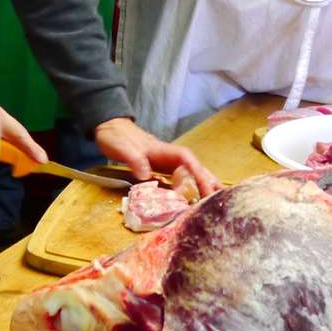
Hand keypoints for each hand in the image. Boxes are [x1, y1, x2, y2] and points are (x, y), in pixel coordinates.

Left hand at [94, 117, 220, 195]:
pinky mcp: (162, 170)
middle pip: (196, 169)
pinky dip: (190, 189)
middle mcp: (171, 157)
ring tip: (217, 202)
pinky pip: (180, 180)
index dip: (198, 175)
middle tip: (221, 200)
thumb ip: (135, 160)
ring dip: (204, 186)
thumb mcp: (123, 148)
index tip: (206, 190)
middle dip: (209, 182)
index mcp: (166, 151)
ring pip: (191, 174)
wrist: (109, 128)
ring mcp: (168, 163)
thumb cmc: (117, 138)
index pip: (188, 162)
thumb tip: (146, 176)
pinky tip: (194, 201)